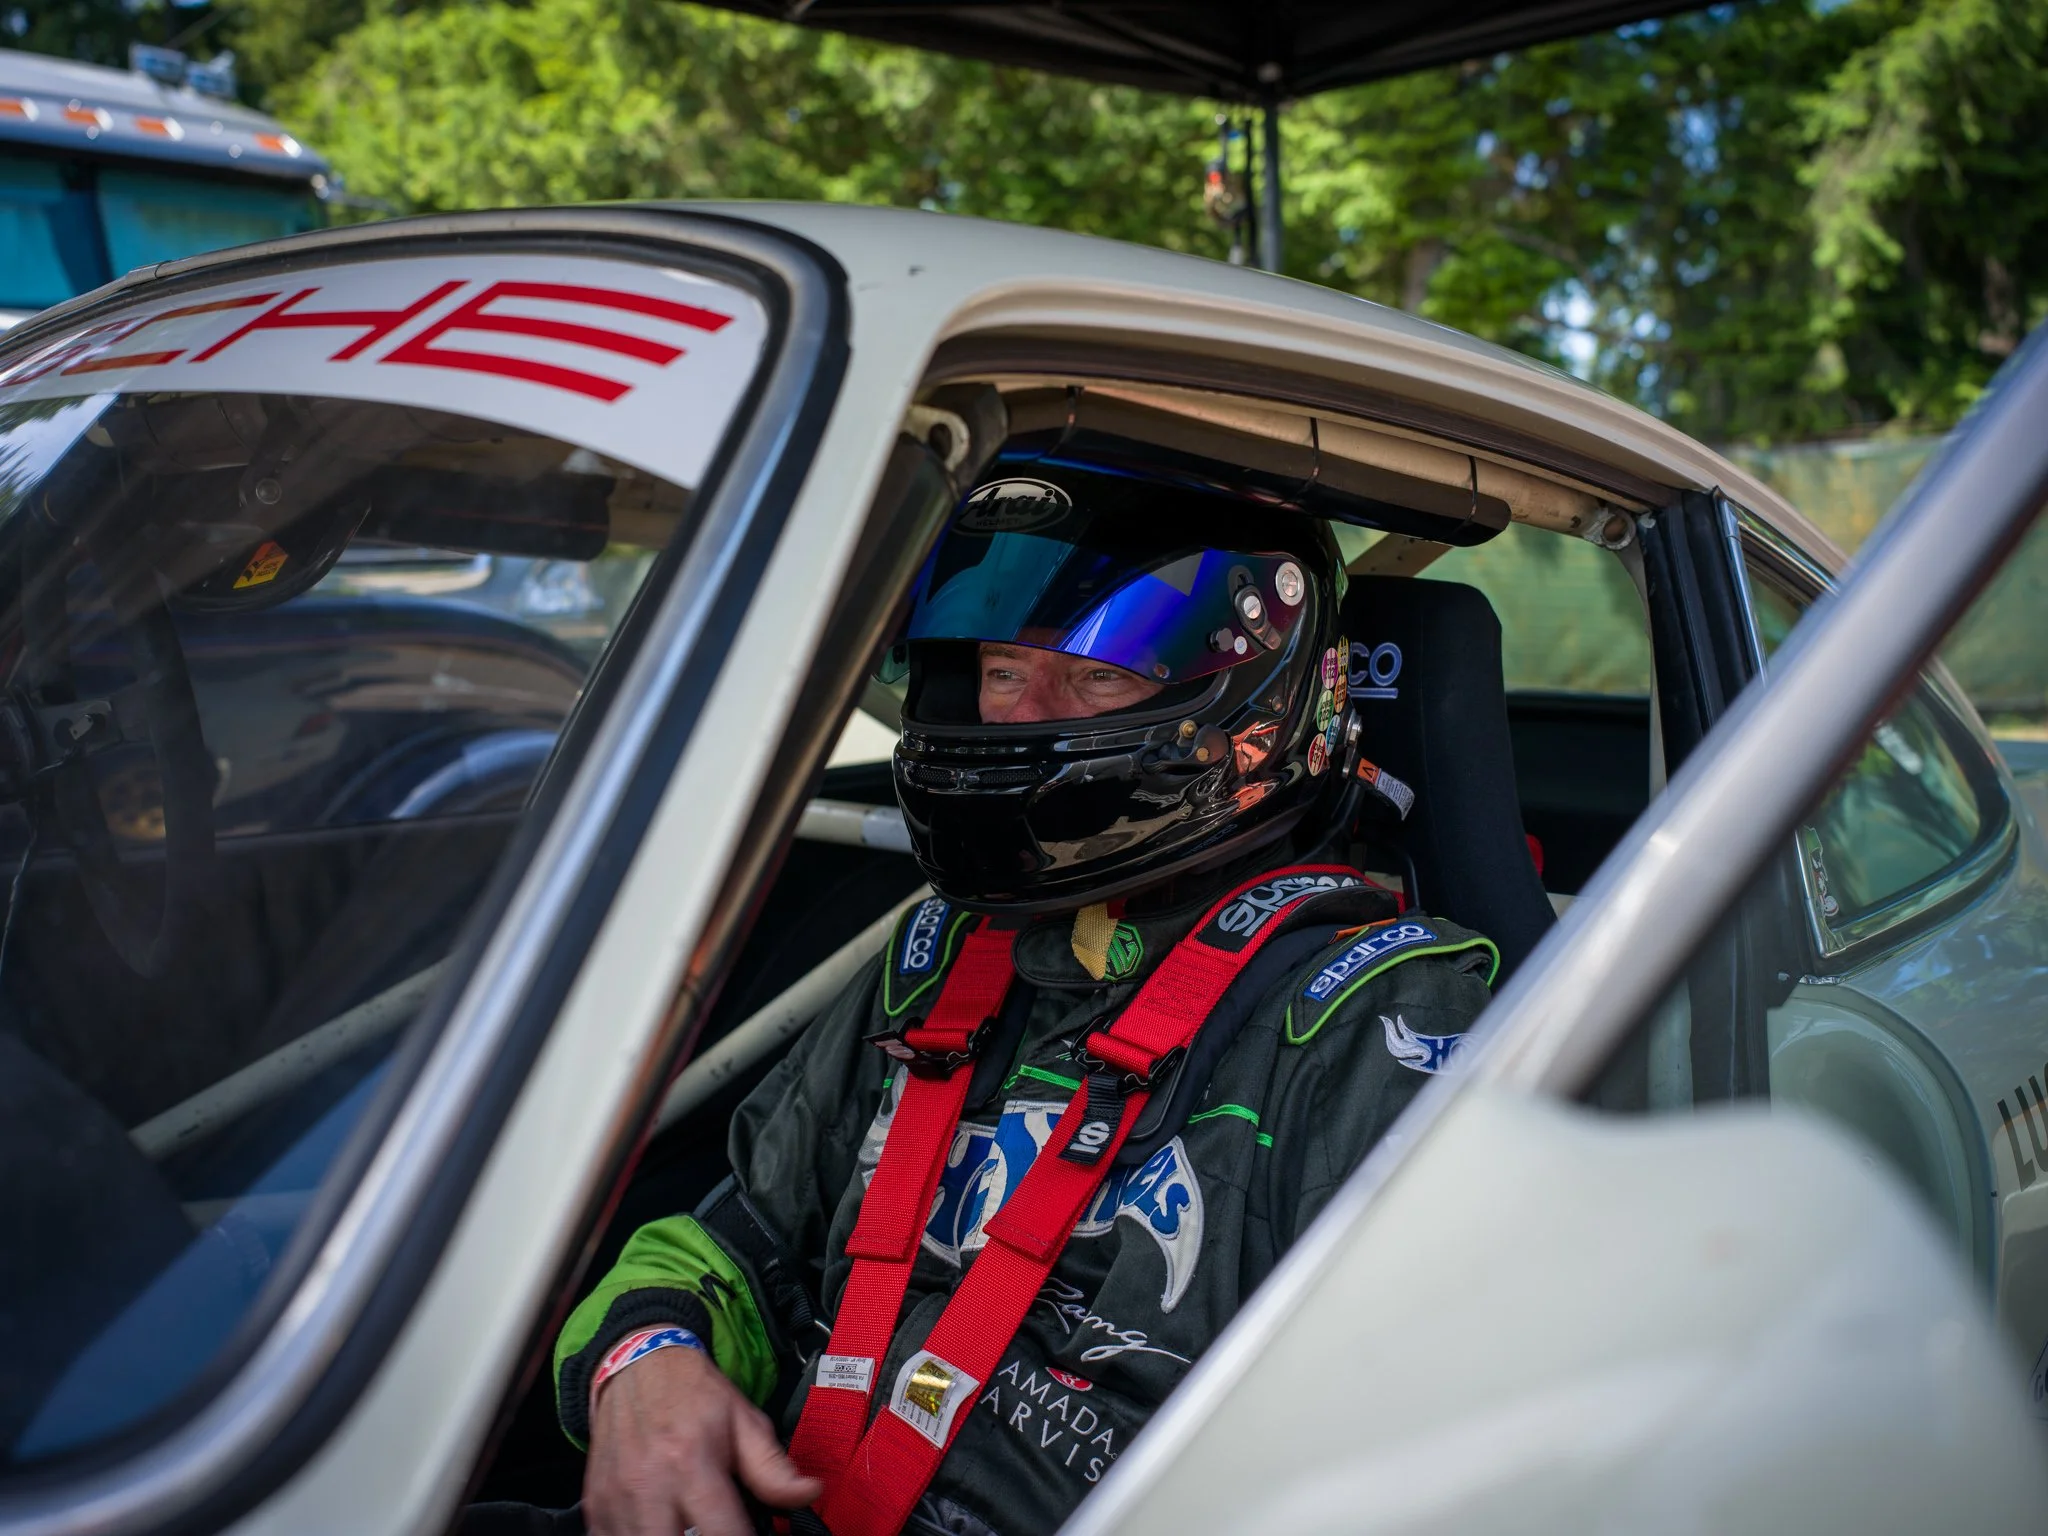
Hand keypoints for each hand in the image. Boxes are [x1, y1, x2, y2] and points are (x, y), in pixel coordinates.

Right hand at [583, 1344, 821, 1535]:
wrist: (636, 1367)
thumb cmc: (693, 1394)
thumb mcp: (744, 1421)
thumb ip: (774, 1468)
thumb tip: (808, 1494)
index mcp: (692, 1462)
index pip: (724, 1534)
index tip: (751, 1535)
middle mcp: (651, 1484)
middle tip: (717, 1530)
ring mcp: (617, 1498)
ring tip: (692, 1526)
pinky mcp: (596, 1504)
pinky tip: (660, 1526)